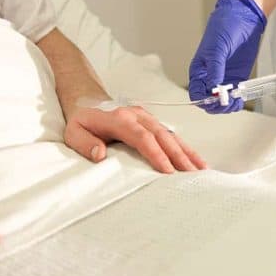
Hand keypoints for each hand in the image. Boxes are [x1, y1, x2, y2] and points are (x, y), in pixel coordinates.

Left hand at [64, 105, 207, 172]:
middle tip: (191, 174)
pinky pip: (171, 135)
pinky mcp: (153, 122)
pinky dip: (185, 148)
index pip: (142, 137)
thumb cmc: (82, 122)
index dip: (156, 154)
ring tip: (202, 168)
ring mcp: (147, 118)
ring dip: (187, 151)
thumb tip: (100, 154)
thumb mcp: (73, 132)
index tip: (168, 171)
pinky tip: (196, 160)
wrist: (87, 102)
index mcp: (120, 118)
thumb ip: (85, 143)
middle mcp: (138, 115)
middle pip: (162, 136)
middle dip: (179, 156)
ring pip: (171, 135)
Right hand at [189, 0, 265, 112]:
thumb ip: (215, 69)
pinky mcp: (237, 78)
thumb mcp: (217, 48)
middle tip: (226, 101)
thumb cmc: (225, 27)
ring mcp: (224, 79)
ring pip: (221, 102)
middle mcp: (209, 77)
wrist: (244, 18)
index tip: (214, 98)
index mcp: (199, 70)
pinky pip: (234, 96)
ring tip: (234, 100)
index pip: (196, 93)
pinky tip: (240, 99)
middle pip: (208, 101)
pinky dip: (236, 102)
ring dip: (227, 106)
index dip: (203, 100)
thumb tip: (214, 88)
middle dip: (216, 105)